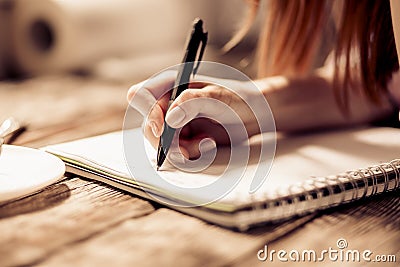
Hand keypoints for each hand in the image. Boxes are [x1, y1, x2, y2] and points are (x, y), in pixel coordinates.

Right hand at [127, 71, 266, 161]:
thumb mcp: (219, 97)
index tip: (162, 127)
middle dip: (166, 141)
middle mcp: (171, 104)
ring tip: (207, 143)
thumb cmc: (240, 98)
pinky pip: (178, 153)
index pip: (143, 95)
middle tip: (184, 150)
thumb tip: (170, 118)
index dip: (148, 112)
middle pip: (149, 126)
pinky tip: (209, 144)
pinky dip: (193, 153)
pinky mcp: (186, 139)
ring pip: (162, 144)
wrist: (257, 116)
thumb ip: (193, 102)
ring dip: (182, 149)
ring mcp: (177, 123)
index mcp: (173, 85)